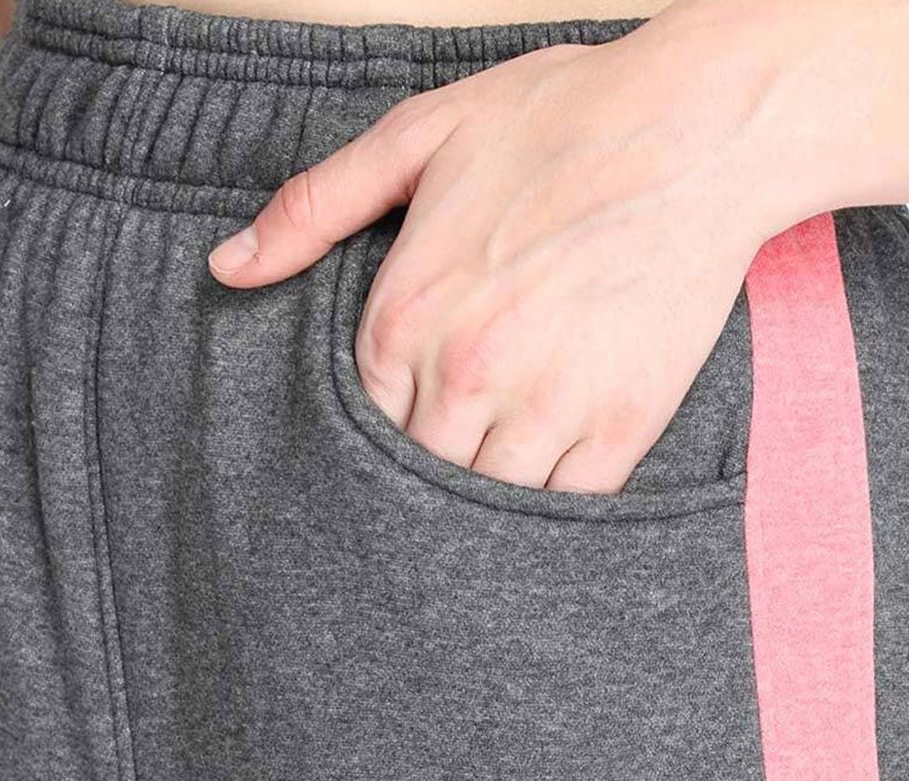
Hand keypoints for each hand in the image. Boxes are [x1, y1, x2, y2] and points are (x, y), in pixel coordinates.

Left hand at [208, 0, 778, 493]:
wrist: (697, 128)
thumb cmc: (557, 124)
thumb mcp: (418, 138)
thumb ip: (314, 208)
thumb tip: (227, 268)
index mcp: (406, 316)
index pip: (363, 423)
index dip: (380, 431)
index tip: (401, 429)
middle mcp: (467, 373)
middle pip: (419, 473)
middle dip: (424, 472)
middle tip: (441, 466)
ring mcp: (547, 405)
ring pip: (486, 503)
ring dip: (481, 502)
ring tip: (489, 483)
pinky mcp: (621, 424)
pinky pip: (565, 505)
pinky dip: (548, 511)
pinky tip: (544, 490)